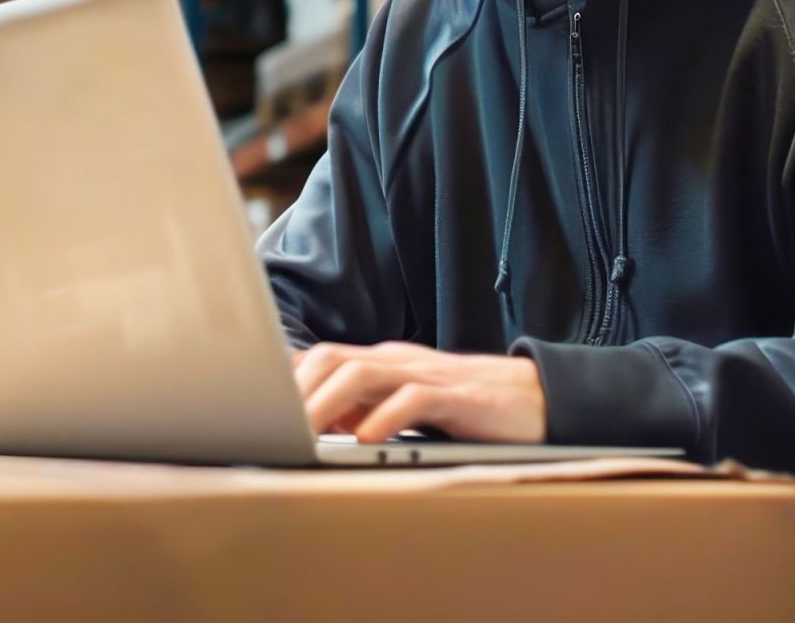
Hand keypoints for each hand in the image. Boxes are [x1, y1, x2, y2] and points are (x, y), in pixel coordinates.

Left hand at [292, 341, 546, 444]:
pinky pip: (415, 399)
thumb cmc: (466, 408)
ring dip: (329, 401)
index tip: (255, 407)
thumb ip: (364, 407)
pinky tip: (367, 438)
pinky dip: (387, 416)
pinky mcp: (460, 397)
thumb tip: (314, 421)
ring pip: (365, 371)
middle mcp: (400, 362)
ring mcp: (429, 375)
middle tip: (272, 424)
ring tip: (306, 431)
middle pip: (333, 357)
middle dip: (298, 389)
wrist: (540, 399)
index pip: (322, 357)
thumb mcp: (406, 405)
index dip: (285, 378)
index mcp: (383, 363)